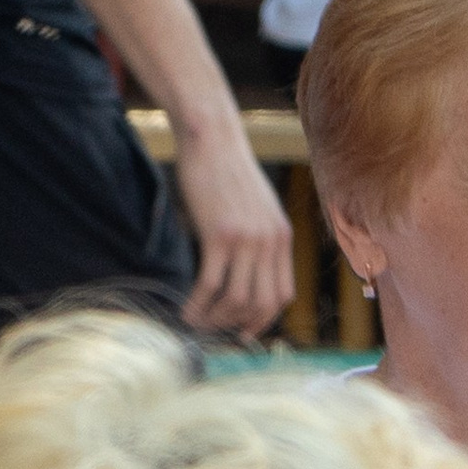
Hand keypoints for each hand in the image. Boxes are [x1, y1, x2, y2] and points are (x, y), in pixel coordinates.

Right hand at [174, 118, 293, 338]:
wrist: (212, 138)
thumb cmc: (227, 171)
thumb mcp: (257, 207)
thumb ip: (260, 238)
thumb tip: (250, 271)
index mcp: (282, 237)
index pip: (283, 295)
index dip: (263, 320)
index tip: (242, 330)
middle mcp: (270, 242)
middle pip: (262, 304)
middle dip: (237, 325)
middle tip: (214, 330)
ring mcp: (247, 240)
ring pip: (236, 299)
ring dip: (214, 318)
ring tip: (195, 321)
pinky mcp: (219, 235)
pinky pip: (210, 284)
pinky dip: (197, 305)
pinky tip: (185, 311)